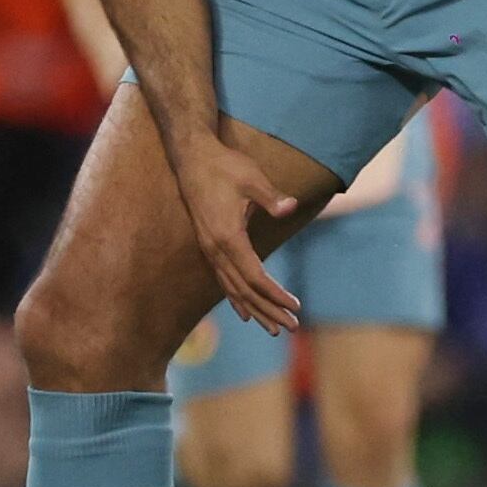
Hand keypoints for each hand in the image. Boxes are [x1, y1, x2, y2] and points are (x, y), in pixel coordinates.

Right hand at [170, 129, 302, 334]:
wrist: (192, 158)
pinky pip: (223, 280)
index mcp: (228, 237)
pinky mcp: (208, 245)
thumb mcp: (251, 177)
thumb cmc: (224, 165)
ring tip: (273, 328)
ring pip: (233, 289)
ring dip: (255, 309)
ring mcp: (210, 249)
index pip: (255, 276)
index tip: (295, 306)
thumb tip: (290, 207)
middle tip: (292, 328)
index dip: (275, 294)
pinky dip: (236, 298)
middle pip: (244, 290)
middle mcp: (216, 249)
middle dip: (269, 310)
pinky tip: (246, 311)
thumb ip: (271, 197)